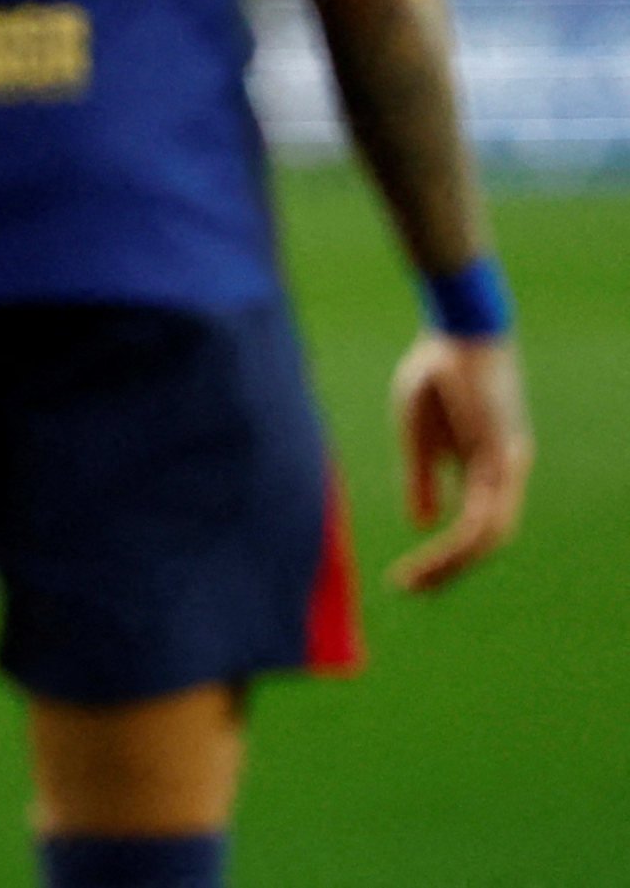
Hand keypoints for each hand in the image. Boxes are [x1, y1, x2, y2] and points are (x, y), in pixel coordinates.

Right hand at [389, 331, 529, 593]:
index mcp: (485, 468)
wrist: (459, 327)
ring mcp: (508, 466)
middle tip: (412, 590)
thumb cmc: (438, 371)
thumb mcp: (419, 433)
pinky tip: (438, 551)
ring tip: (418, 581)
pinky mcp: (503, 455)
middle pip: (485, 541)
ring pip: (490, 535)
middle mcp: (504, 474)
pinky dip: (465, 538)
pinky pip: (489, 511)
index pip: (473, 529)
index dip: (444, 557)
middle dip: (449, 571)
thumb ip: (422, 477)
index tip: (408, 578)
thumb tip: (422, 523)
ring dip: (455, 564)